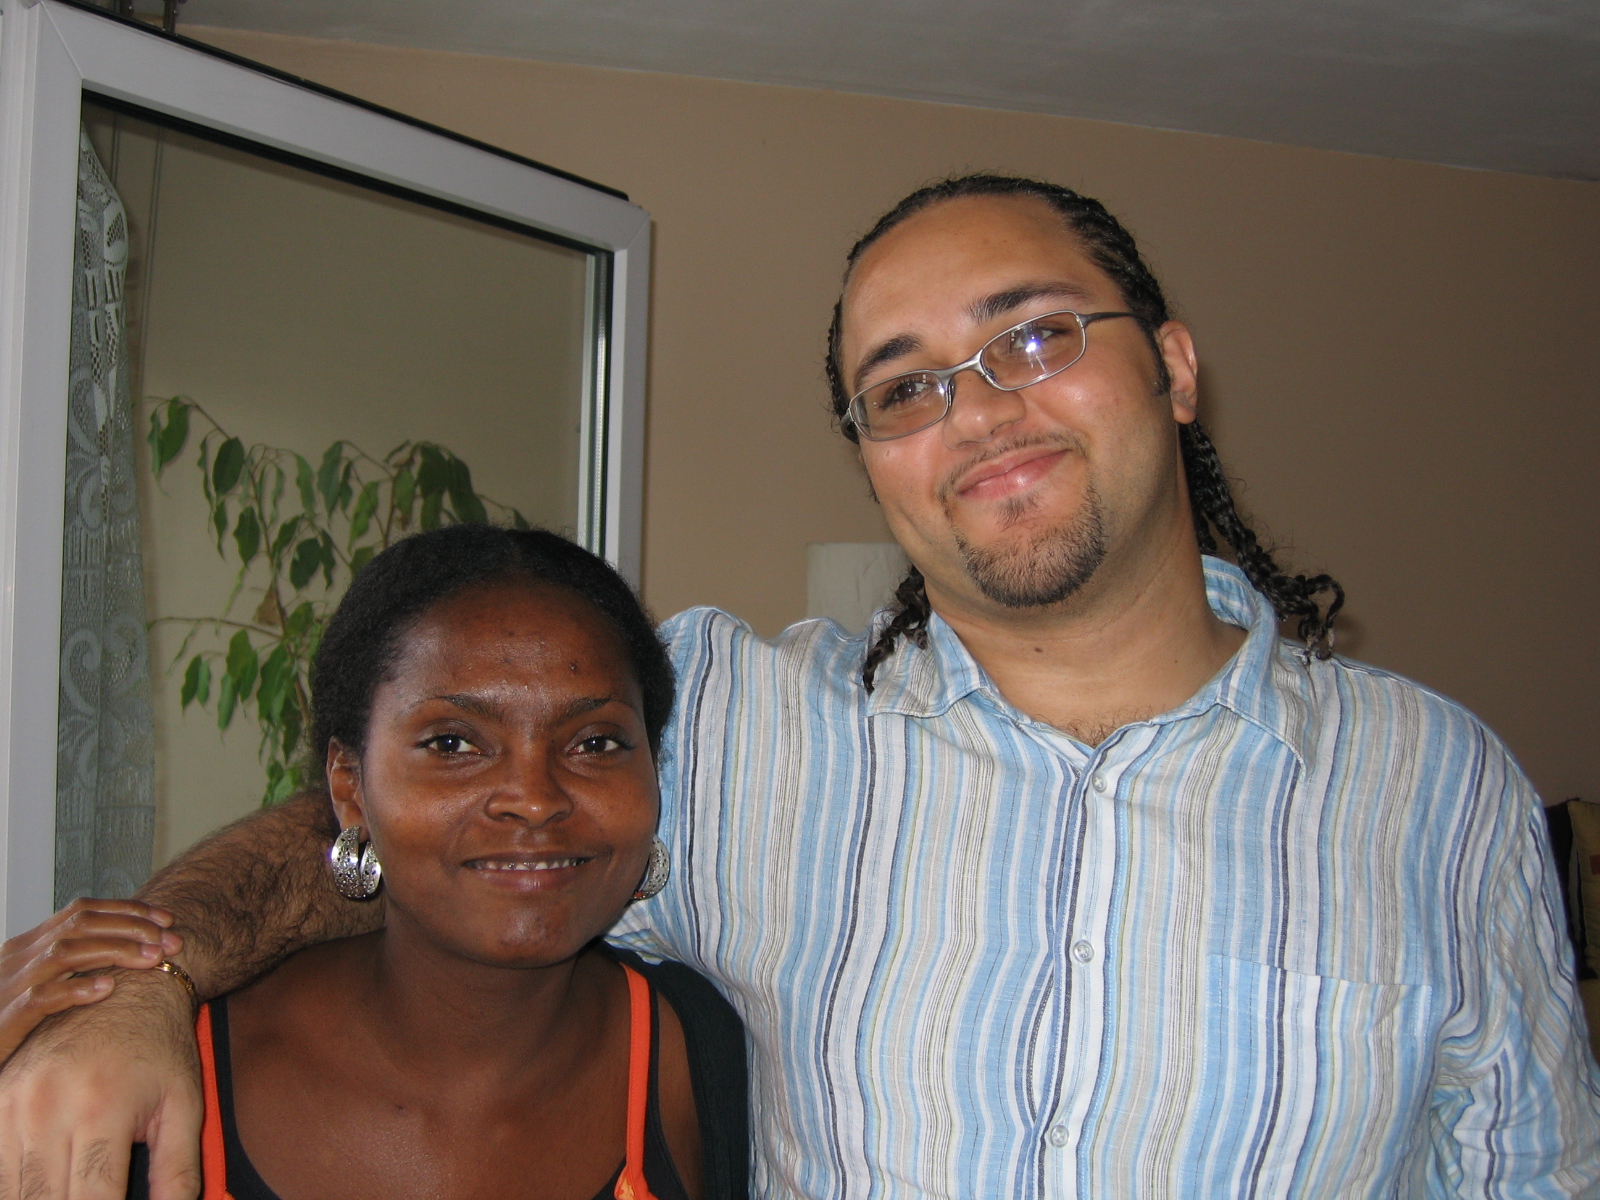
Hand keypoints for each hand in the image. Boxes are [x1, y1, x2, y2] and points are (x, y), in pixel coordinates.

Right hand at [0, 898, 180, 1063]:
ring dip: (115, 951)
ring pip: (65, 952)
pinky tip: (107, 989)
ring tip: (152, 958)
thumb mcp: (39, 985)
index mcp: (29, 945)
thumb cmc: (7, 1024)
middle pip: (81, 924)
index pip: (83, 910)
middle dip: (132, 927)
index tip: (167, 919)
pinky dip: (76, 989)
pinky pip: (41, 996)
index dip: (128, 910)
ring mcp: (11, 985)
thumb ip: (72, 966)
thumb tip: (125, 953)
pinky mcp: (5, 1019)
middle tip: (171, 941)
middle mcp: (20, 957)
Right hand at [0, 967, 202, 1199]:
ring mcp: (13, 1103)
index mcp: (101, 1111)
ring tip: (72, 1192)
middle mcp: (48, 1108)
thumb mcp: (184, 1107)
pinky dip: (15, 1185)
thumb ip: (178, 1173)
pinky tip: (44, 1185)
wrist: (125, 988)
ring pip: (12, 1189)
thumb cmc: (161, 1049)